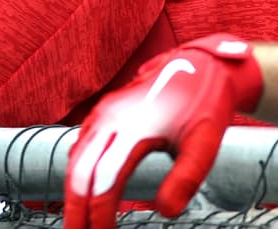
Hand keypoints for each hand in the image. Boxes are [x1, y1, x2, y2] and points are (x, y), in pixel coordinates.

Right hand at [63, 35, 261, 228]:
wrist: (199, 65)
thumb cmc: (204, 105)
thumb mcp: (205, 145)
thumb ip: (185, 179)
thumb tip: (164, 212)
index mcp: (132, 128)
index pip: (104, 181)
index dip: (99, 214)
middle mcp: (108, 119)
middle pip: (79, 173)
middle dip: (75, 210)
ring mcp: (102, 114)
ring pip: (75, 160)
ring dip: (72, 194)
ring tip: (76, 222)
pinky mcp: (103, 114)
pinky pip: (80, 147)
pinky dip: (77, 173)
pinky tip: (80, 190)